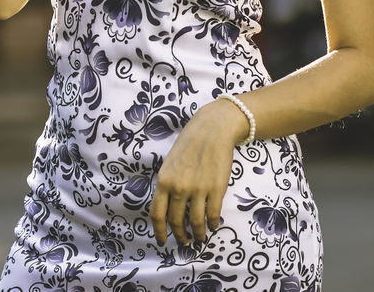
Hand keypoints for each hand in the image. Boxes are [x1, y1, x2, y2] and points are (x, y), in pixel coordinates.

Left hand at [148, 98, 248, 246]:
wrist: (212, 131)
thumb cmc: (188, 146)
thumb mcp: (169, 165)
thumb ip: (167, 186)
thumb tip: (167, 208)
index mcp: (163, 181)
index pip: (157, 214)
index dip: (159, 232)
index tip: (162, 241)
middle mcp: (179, 188)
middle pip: (176, 221)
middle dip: (180, 235)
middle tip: (184, 241)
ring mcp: (198, 190)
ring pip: (195, 222)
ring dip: (198, 234)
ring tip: (200, 238)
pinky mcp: (216, 189)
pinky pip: (213, 214)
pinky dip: (212, 224)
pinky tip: (213, 226)